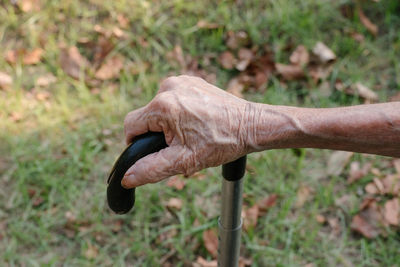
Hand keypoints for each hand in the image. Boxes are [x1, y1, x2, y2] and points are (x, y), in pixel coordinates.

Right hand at [121, 75, 251, 187]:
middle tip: (182, 145)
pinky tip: (197, 121)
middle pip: (146, 117)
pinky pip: (174, 99)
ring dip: (168, 123)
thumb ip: (151, 169)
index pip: (130, 125)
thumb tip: (127, 177)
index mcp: (163, 105)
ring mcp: (181, 81)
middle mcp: (169, 87)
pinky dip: (179, 111)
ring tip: (192, 133)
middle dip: (158, 134)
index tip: (155, 152)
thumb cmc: (221, 142)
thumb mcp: (185, 161)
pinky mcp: (192, 80)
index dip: (137, 143)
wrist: (251, 125)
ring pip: (160, 108)